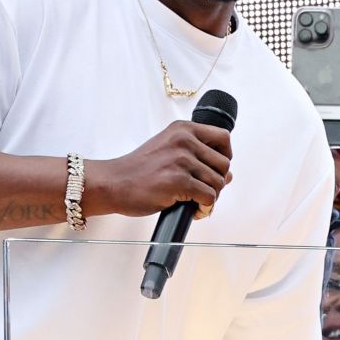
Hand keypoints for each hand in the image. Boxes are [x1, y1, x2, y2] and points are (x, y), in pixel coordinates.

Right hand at [86, 121, 233, 217]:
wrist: (113, 183)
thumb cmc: (138, 170)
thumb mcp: (167, 148)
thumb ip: (194, 154)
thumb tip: (226, 174)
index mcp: (183, 129)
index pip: (223, 137)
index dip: (225, 156)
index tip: (215, 169)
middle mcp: (185, 141)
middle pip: (224, 164)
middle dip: (217, 182)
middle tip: (202, 192)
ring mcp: (182, 160)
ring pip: (219, 183)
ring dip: (211, 198)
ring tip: (195, 203)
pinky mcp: (179, 181)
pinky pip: (209, 197)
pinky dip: (204, 208)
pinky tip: (192, 210)